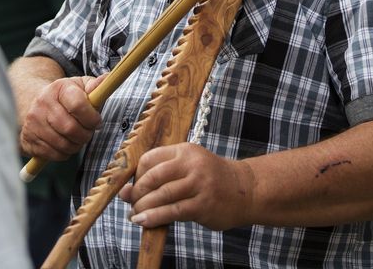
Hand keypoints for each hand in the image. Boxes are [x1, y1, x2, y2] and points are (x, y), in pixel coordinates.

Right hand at [19, 74, 104, 160]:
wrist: (35, 104)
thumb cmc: (65, 97)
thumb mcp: (80, 87)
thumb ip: (95, 85)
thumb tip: (106, 79)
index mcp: (58, 88)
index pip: (78, 105)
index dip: (92, 118)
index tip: (97, 122)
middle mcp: (42, 103)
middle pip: (70, 128)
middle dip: (85, 135)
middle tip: (88, 133)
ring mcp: (33, 122)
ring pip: (62, 144)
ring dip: (76, 145)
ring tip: (78, 138)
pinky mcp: (28, 138)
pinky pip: (53, 154)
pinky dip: (64, 153)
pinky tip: (65, 144)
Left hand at [120, 143, 255, 231]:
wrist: (247, 190)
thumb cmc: (212, 179)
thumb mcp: (190, 167)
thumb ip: (162, 175)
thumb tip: (126, 191)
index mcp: (185, 151)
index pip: (150, 158)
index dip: (136, 174)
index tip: (134, 186)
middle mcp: (191, 164)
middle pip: (153, 177)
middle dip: (137, 192)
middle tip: (131, 202)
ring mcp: (198, 184)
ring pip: (161, 196)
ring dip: (143, 207)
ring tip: (135, 215)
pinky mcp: (203, 205)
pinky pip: (172, 211)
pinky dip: (154, 218)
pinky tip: (144, 222)